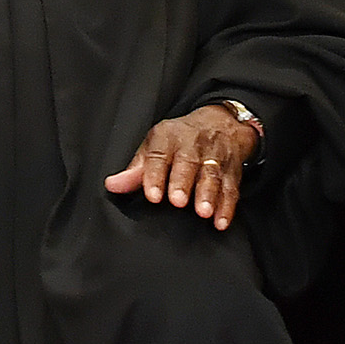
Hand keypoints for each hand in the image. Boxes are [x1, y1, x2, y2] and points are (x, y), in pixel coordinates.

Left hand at [104, 104, 260, 228]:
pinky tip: (221, 221)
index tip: (152, 195)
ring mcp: (214, 156)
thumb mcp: (155, 145)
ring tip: (203, 212)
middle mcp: (192, 145)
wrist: (221, 122)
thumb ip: (136, 169)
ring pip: (212, 175)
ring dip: (208, 194)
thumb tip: (112, 186)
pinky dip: (227, 206)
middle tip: (178, 201)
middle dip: (183, 182)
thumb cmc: (180, 139)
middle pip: (188, 163)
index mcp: (168, 137)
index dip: (155, 175)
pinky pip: (231, 188)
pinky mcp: (232, 170)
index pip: (159, 155)